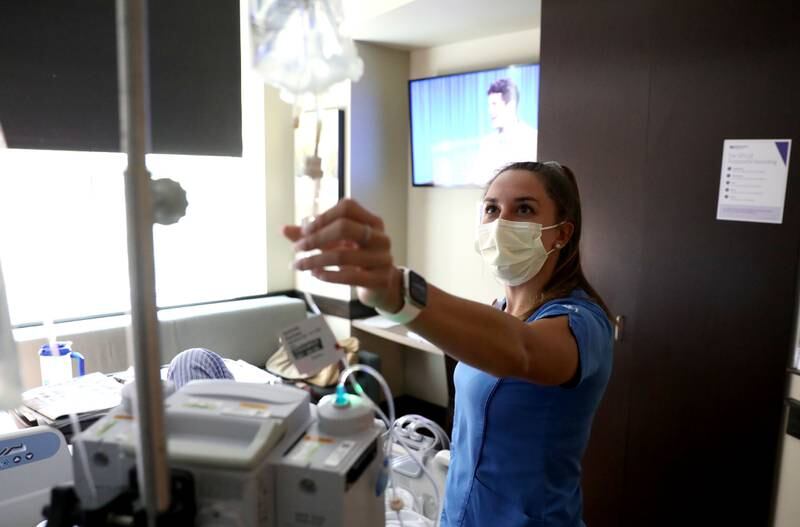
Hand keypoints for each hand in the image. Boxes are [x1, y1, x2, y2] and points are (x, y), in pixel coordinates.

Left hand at [283, 199, 402, 311]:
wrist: (382, 286)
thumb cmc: (356, 260)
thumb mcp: (336, 244)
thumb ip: (313, 236)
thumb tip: (282, 229)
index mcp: (371, 221)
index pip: (347, 207)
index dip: (323, 217)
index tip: (305, 230)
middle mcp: (380, 237)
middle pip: (345, 227)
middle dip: (315, 238)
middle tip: (297, 249)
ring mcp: (383, 258)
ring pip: (343, 255)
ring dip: (315, 260)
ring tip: (299, 265)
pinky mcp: (380, 279)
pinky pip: (349, 277)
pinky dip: (328, 275)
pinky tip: (316, 274)